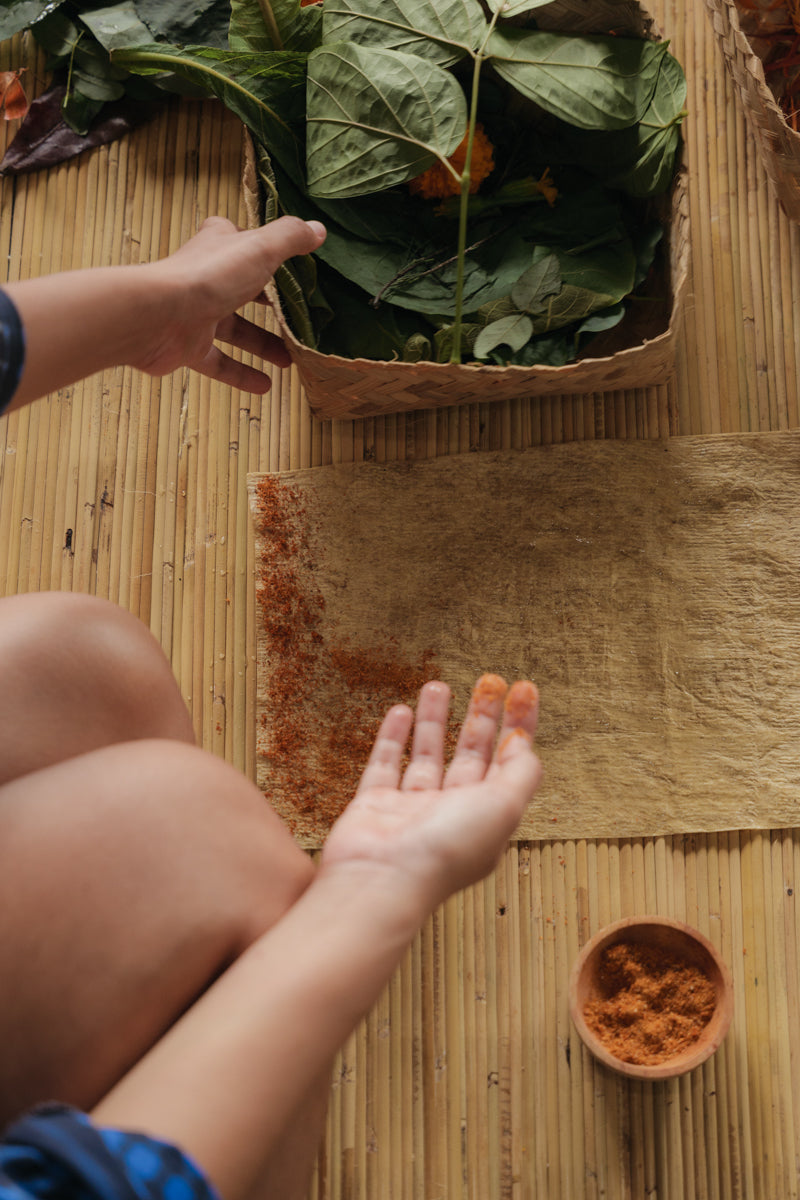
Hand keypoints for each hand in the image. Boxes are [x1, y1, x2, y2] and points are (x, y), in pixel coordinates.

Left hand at [133, 215, 325, 391]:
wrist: (158, 315)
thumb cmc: (209, 276)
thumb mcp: (259, 249)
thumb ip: (289, 238)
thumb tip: (317, 229)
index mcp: (220, 247)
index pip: (240, 240)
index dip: (261, 246)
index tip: (287, 260)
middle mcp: (207, 278)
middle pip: (242, 290)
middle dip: (269, 304)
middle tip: (296, 318)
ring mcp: (196, 314)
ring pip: (234, 330)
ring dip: (262, 344)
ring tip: (290, 360)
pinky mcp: (189, 346)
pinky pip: (219, 363)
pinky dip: (241, 374)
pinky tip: (265, 386)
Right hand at [320, 675, 541, 911]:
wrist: (381, 879)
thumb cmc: (445, 851)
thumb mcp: (504, 808)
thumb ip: (521, 773)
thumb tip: (525, 744)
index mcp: (488, 816)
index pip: (510, 761)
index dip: (520, 724)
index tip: (524, 689)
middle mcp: (452, 813)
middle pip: (472, 754)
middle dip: (481, 716)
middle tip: (487, 680)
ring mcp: (412, 809)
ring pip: (428, 755)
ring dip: (435, 719)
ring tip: (437, 684)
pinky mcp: (375, 805)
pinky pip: (385, 764)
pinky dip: (393, 738)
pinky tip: (401, 711)